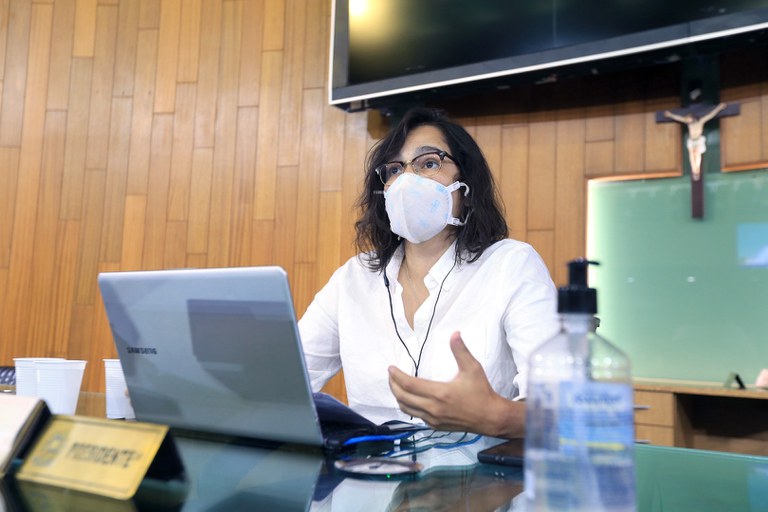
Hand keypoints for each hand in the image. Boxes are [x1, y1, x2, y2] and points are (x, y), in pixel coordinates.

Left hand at [387, 331, 524, 436]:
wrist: (490, 418)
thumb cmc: (481, 392)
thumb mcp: (473, 368)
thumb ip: (461, 351)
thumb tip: (455, 334)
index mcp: (440, 393)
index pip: (409, 385)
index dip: (397, 376)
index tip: (391, 368)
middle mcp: (433, 408)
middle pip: (402, 397)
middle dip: (393, 385)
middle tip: (391, 375)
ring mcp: (433, 419)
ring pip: (406, 409)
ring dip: (398, 397)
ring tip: (396, 386)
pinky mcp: (435, 426)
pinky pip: (415, 416)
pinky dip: (408, 406)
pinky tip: (410, 398)